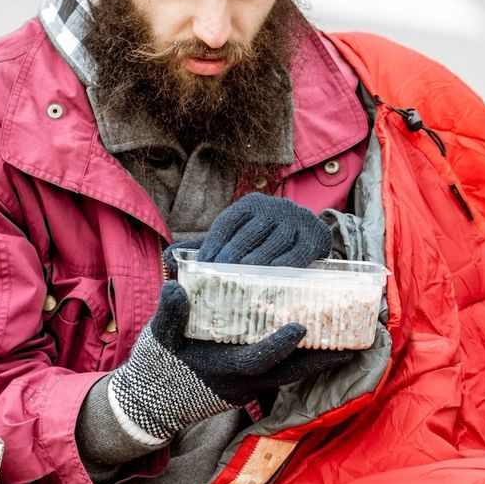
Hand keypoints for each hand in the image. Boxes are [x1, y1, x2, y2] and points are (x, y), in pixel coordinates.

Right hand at [105, 281, 354, 443]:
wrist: (155, 403)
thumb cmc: (159, 366)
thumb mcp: (159, 338)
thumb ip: (169, 315)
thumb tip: (176, 289)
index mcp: (223, 368)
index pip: (257, 359)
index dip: (278, 346)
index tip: (299, 329)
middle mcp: (244, 382)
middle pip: (291, 373)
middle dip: (323, 360)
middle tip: (355, 344)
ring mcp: (252, 387)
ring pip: (295, 376)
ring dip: (324, 361)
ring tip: (354, 343)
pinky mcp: (255, 386)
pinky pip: (288, 375)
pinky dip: (309, 362)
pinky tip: (329, 346)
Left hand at [201, 193, 331, 267]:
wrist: (311, 236)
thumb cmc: (265, 241)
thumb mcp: (237, 237)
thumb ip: (206, 247)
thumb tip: (169, 257)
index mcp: (251, 204)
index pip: (229, 222)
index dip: (215, 243)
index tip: (203, 265)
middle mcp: (275, 206)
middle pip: (249, 232)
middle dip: (232, 255)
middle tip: (218, 276)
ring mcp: (297, 219)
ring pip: (273, 243)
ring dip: (256, 262)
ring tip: (242, 279)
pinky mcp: (315, 236)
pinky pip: (297, 252)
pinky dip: (284, 265)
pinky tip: (271, 276)